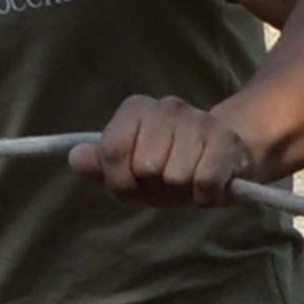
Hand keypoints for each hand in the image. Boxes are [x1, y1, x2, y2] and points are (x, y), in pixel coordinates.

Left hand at [68, 94, 259, 206]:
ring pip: (175, 177)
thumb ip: (103, 164)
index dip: (121, 182)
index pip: (113, 151)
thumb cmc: (171, 164)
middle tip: (168, 183)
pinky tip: (208, 186)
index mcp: (136, 109)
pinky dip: (205, 196)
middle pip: (145, 168)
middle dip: (155, 189)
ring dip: (182, 193)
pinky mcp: (226, 141)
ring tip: (189, 182)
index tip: (135, 185)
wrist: (228, 156)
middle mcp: (166, 106)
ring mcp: (199, 120)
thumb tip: (75, 158)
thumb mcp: (132, 168)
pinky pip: (203, 183)